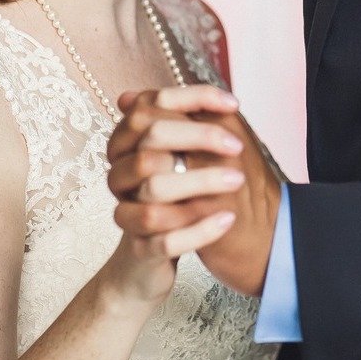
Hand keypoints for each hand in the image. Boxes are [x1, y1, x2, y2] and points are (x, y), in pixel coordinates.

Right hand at [107, 86, 282, 297]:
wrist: (155, 260)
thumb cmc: (177, 202)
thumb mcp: (189, 162)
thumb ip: (199, 132)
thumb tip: (222, 100)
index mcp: (130, 145)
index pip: (152, 105)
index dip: (193, 99)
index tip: (233, 105)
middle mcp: (123, 174)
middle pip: (150, 142)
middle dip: (198, 138)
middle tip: (238, 146)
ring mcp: (128, 211)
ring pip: (153, 189)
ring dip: (201, 182)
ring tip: (237, 182)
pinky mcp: (140, 249)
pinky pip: (163, 239)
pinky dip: (199, 230)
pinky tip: (227, 220)